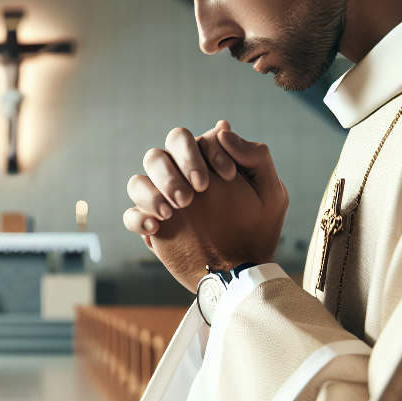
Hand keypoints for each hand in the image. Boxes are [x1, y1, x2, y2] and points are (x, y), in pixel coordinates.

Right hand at [123, 124, 288, 289]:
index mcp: (203, 164)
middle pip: (156, 155)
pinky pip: (130, 215)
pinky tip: (158, 227)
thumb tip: (222, 128)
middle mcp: (179, 180)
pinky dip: (139, 217)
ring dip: (151, 192)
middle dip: (172, 171)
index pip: (189, 140)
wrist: (244, 272)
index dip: (205, 152)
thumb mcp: (271, 193)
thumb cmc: (259, 230)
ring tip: (173, 211)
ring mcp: (162, 204)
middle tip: (192, 195)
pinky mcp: (153, 228)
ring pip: (137, 181)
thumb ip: (255, 156)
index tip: (227, 175)